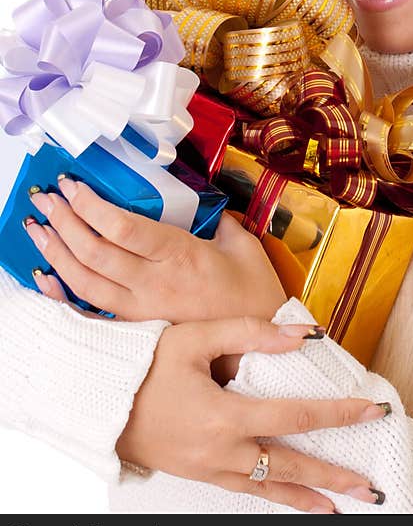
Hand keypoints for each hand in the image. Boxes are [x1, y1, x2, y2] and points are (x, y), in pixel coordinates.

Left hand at [25, 176, 287, 322]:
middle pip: (96, 252)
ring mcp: (142, 309)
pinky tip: (45, 277)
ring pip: (85, 281)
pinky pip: (90, 311)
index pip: (123, 228)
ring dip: (56, 253)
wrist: (260, 338)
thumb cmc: (255, 294)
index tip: (74, 186)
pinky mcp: (137, 326)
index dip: (91, 206)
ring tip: (38, 229)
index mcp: (181, 256)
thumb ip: (221, 223)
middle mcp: (155, 284)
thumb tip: (208, 209)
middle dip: (64, 222)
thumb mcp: (245, 246)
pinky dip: (63, 294)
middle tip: (46, 199)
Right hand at [117, 316, 389, 512]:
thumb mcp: (195, 339)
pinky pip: (245, 491)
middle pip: (290, 466)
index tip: (373, 411)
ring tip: (341, 508)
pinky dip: (273, 498)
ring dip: (307, 499)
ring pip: (269, 488)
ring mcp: (210, 469)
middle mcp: (222, 450)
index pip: (297, 415)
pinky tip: (291, 500)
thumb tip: (302, 335)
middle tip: (369, 487)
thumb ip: (251, 333)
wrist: (100, 404)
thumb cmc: (146, 366)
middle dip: (334, 477)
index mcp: (224, 415)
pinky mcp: (201, 475)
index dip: (339, 414)